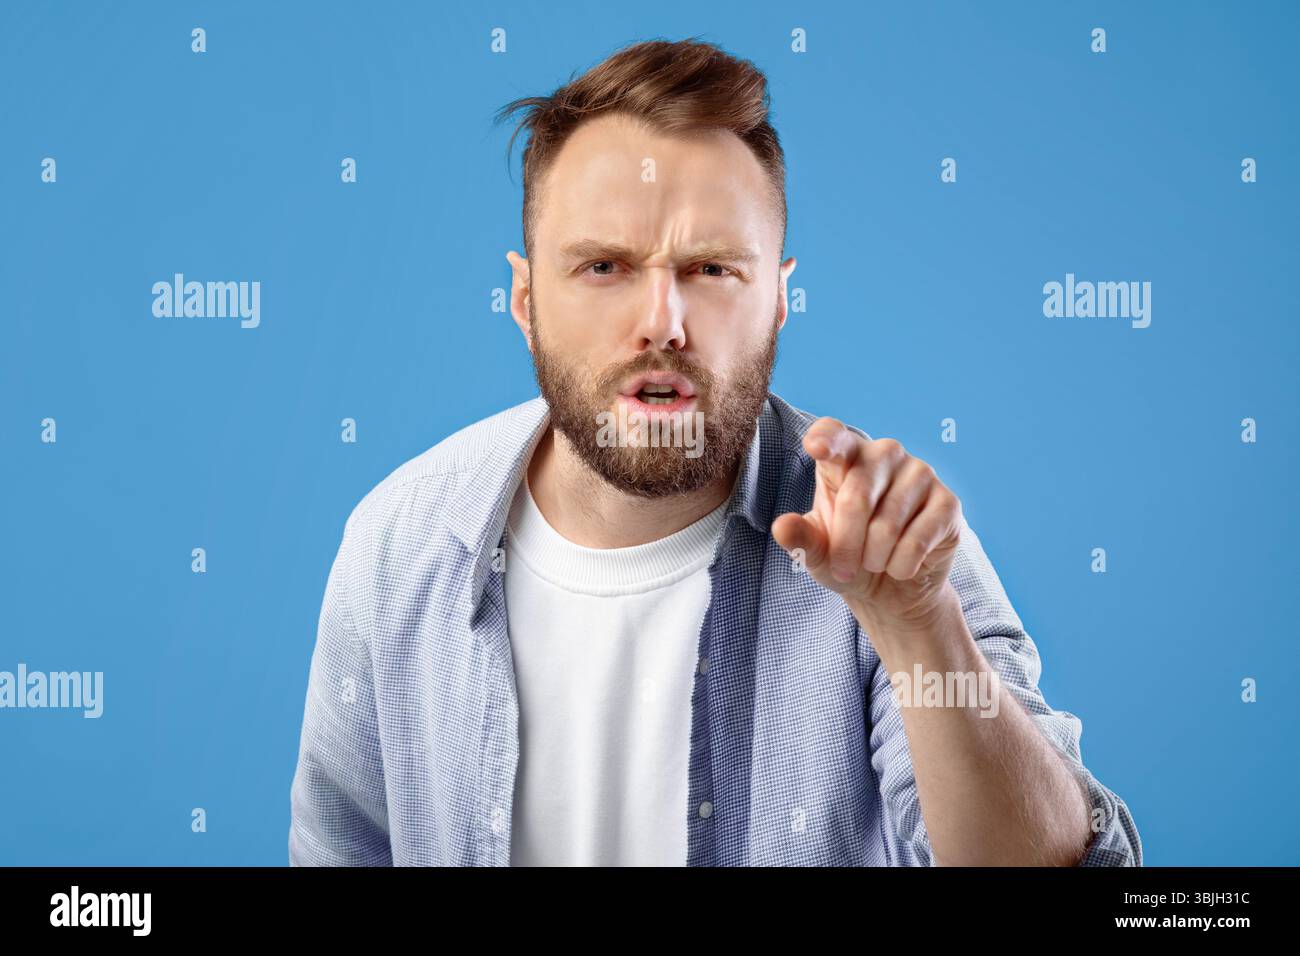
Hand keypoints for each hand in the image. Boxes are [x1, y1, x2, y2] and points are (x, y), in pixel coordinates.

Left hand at [771, 417, 963, 633]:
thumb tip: (782, 527)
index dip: (826, 439)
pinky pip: (917, 540)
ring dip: (874, 558)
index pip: (834, 435)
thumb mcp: (817, 554)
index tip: (817, 448)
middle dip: (845, 544)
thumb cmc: (847, 559)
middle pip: (856, 496)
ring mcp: (920, 473)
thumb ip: (800, 538)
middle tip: (843, 569)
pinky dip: (901, 566)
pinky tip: (901, 566)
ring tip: (874, 563)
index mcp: (846, 457)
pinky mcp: (948, 502)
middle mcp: (885, 454)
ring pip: (887, 524)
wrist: (891, 590)